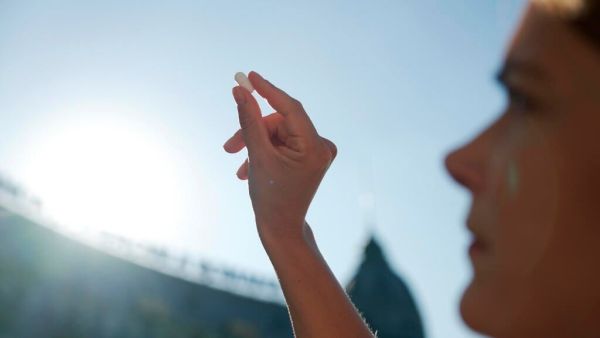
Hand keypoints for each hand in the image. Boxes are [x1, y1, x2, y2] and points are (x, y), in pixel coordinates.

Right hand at [223, 71, 336, 241]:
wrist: (281, 228)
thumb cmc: (270, 197)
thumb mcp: (257, 155)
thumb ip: (249, 120)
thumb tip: (240, 91)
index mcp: (315, 147)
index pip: (290, 108)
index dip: (268, 91)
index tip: (249, 76)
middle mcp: (322, 146)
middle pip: (280, 122)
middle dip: (253, 132)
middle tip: (229, 146)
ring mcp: (317, 152)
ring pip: (278, 133)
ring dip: (255, 145)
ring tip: (240, 166)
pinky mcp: (309, 156)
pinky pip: (282, 143)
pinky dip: (265, 151)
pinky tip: (249, 170)